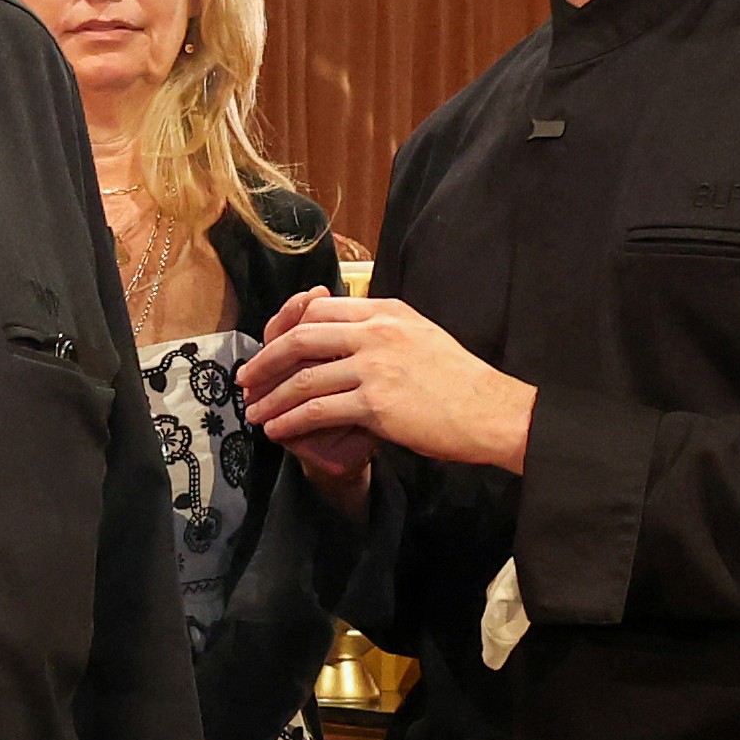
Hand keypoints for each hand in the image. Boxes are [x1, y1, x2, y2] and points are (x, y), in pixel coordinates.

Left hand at [239, 292, 536, 474]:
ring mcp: (375, 366)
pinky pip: (317, 409)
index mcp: (386, 311)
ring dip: (271, 397)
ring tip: (254, 412)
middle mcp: (377, 331)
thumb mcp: (421, 337)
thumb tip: (346, 337)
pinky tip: (277, 430)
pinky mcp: (376, 402)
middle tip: (247, 379)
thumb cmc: (459, 382)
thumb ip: (382, 333)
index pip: (319, 309)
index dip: (285, 329)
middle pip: (301, 337)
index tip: (270, 347)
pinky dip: (290, 420)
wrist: (491, 411)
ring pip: (304, 377)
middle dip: (266, 360)